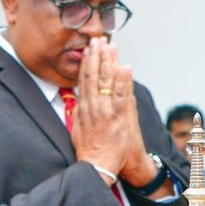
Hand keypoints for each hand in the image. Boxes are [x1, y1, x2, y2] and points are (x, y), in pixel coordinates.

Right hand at [73, 37, 155, 186]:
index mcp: (83, 109)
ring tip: (111, 46)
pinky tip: (126, 67)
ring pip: (106, 82)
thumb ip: (80, 114)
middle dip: (96, 56)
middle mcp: (93, 107)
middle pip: (94, 76)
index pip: (84, 80)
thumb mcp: (78, 130)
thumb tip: (79, 103)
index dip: (87, 63)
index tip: (89, 49)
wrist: (97, 166)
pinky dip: (123, 81)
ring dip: (109, 62)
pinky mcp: (117, 118)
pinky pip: (121, 95)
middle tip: (98, 39)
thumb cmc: (90, 152)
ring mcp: (105, 111)